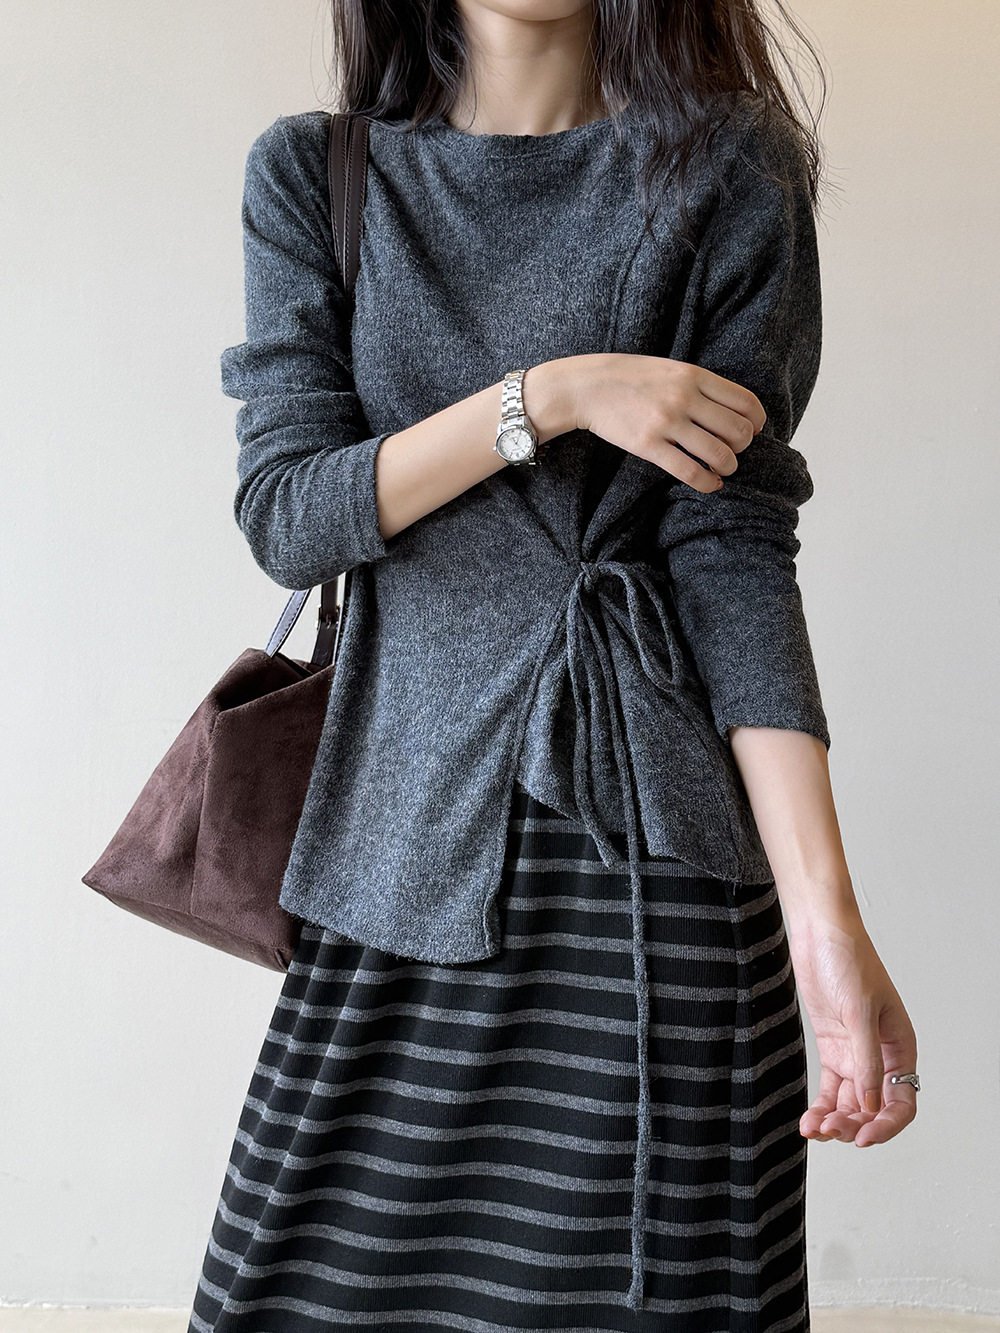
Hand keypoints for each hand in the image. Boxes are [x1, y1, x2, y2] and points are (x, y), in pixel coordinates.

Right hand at [567, 352, 766, 492]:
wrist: (587, 387)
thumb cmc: (630, 378)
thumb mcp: (670, 368)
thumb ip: (700, 385)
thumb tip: (732, 410)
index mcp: (693, 375)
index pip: (745, 402)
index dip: (757, 422)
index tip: (752, 431)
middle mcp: (684, 397)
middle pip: (738, 431)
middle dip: (743, 447)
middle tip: (733, 452)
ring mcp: (666, 422)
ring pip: (719, 454)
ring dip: (728, 467)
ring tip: (722, 469)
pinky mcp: (648, 446)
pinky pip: (690, 471)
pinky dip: (707, 483)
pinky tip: (709, 484)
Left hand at [787, 913, 917, 1146]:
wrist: (820, 933)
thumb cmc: (850, 961)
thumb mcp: (860, 1012)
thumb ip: (866, 1060)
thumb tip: (871, 1106)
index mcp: (900, 1047)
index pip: (902, 1102)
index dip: (886, 1125)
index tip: (863, 1138)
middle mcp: (880, 1056)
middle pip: (874, 1108)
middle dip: (855, 1125)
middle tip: (830, 1130)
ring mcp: (855, 1054)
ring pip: (851, 1103)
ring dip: (835, 1120)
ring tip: (814, 1128)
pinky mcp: (832, 1049)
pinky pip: (831, 1089)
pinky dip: (822, 1106)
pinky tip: (809, 1121)